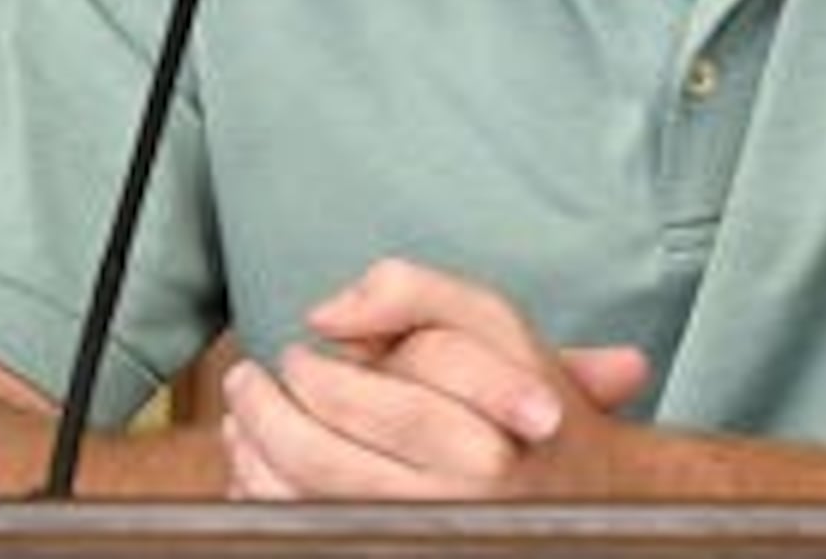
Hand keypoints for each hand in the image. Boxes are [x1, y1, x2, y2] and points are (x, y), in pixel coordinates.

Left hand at [218, 257, 652, 500]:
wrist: (579, 495)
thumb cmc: (523, 397)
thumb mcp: (492, 322)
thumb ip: (414, 291)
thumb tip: (324, 315)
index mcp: (493, 440)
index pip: (388, 404)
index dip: (325, 374)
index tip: (301, 347)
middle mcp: (461, 505)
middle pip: (328, 460)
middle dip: (270, 408)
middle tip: (252, 376)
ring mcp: (425, 537)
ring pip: (307, 503)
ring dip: (256, 451)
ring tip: (245, 410)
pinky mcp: (395, 550)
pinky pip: (304, 530)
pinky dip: (263, 495)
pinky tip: (257, 462)